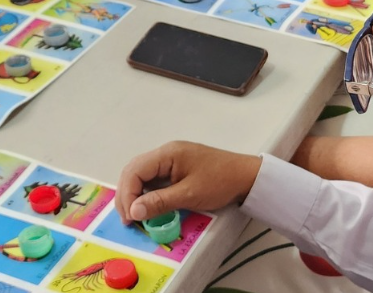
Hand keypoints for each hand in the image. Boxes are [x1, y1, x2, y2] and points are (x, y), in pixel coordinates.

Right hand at [116, 142, 261, 223]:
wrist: (245, 176)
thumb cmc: (220, 182)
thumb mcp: (189, 195)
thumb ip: (160, 202)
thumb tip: (133, 211)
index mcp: (167, 153)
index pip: (135, 170)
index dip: (127, 194)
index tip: (130, 218)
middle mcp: (166, 152)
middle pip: (134, 170)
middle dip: (127, 194)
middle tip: (129, 220)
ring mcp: (171, 159)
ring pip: (142, 175)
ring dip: (135, 194)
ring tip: (135, 216)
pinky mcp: (177, 167)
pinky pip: (154, 178)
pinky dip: (147, 193)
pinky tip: (148, 207)